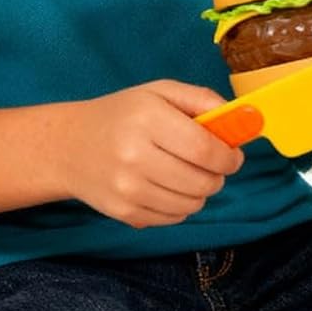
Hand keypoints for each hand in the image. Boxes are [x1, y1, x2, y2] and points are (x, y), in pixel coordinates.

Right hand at [55, 81, 242, 227]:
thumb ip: (203, 100)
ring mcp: (127, 190)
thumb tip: (242, 117)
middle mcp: (134, 157)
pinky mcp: (123, 213)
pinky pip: (173, 218)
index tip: (234, 155)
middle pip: (201, 181)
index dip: (229, 156)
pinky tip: (169, 187)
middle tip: (213, 165)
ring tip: (189, 174)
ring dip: (201, 192)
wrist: (69, 146)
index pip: (204, 149)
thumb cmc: (122, 115)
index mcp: (147, 120)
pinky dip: (181, 206)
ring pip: (191, 204)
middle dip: (219, 176)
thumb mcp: (160, 92)